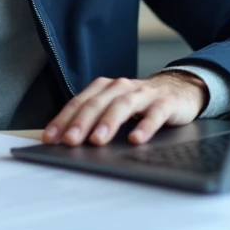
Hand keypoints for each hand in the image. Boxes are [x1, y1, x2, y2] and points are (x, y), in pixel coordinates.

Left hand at [41, 72, 208, 146]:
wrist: (179, 89)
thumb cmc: (140, 104)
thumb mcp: (115, 108)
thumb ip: (94, 120)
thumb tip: (66, 142)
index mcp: (105, 88)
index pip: (79, 103)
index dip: (63, 119)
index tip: (50, 138)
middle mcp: (121, 87)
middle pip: (98, 103)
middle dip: (81, 122)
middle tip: (70, 141)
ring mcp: (144, 94)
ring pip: (123, 105)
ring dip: (108, 122)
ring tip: (97, 140)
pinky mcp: (166, 103)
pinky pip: (154, 114)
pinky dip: (144, 126)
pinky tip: (136, 139)